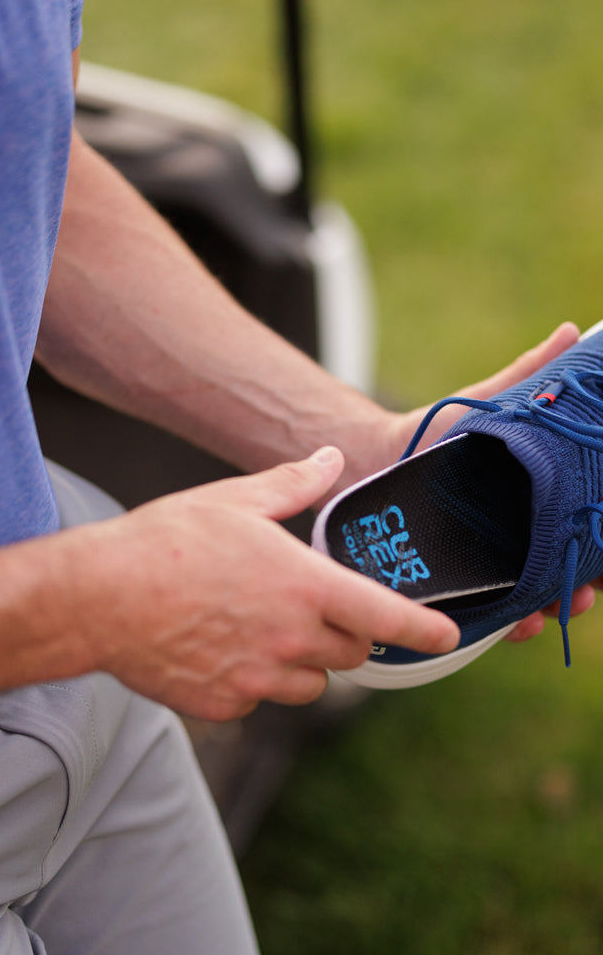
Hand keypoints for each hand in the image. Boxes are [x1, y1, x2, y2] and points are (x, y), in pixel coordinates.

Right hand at [87, 447, 458, 719]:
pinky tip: (218, 647)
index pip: (388, 617)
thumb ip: (292, 484)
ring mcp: (258, 679)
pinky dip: (252, 680)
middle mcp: (291, 639)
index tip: (445, 634)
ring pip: (309, 683)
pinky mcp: (224, 703)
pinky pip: (258, 699)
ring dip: (300, 660)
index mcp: (305, 587)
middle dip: (342, 632)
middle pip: (350, 653)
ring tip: (257, 627)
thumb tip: (330, 459)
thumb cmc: (163, 543)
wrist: (99, 596)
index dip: (425, 628)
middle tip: (307, 606)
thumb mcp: (233, 500)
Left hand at [395, 321, 595, 640]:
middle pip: (568, 565)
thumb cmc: (436, 432)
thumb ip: (527, 376)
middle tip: (585, 590)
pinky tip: (515, 624)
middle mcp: (519, 533)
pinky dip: (508, 619)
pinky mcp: (457, 576)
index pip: (587, 525)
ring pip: (534, 592)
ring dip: (550, 607)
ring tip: (549, 611)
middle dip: (584, 582)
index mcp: (536, 499)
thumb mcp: (487, 405)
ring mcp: (490, 559)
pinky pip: (490, 606)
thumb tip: (572, 333)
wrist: (375, 458)